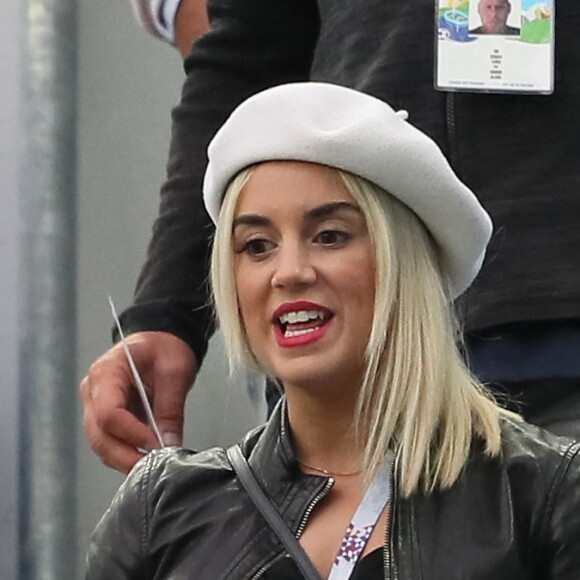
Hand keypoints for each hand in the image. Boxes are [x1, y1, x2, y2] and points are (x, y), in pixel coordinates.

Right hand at [80, 331, 196, 472]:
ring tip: (155, 464)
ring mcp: (95, 405)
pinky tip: (148, 457)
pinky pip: (110, 442)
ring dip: (127, 458)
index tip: (158, 444)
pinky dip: (127, 453)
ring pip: (102, 444)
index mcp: (106, 372)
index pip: (108, 413)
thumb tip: (170, 444)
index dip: (133, 434)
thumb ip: (171, 408)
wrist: (161, 340)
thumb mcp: (175, 371)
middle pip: (99, 435)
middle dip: (128, 456)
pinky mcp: (105, 417)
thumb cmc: (165, 347)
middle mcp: (93, 391)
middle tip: (157, 465)